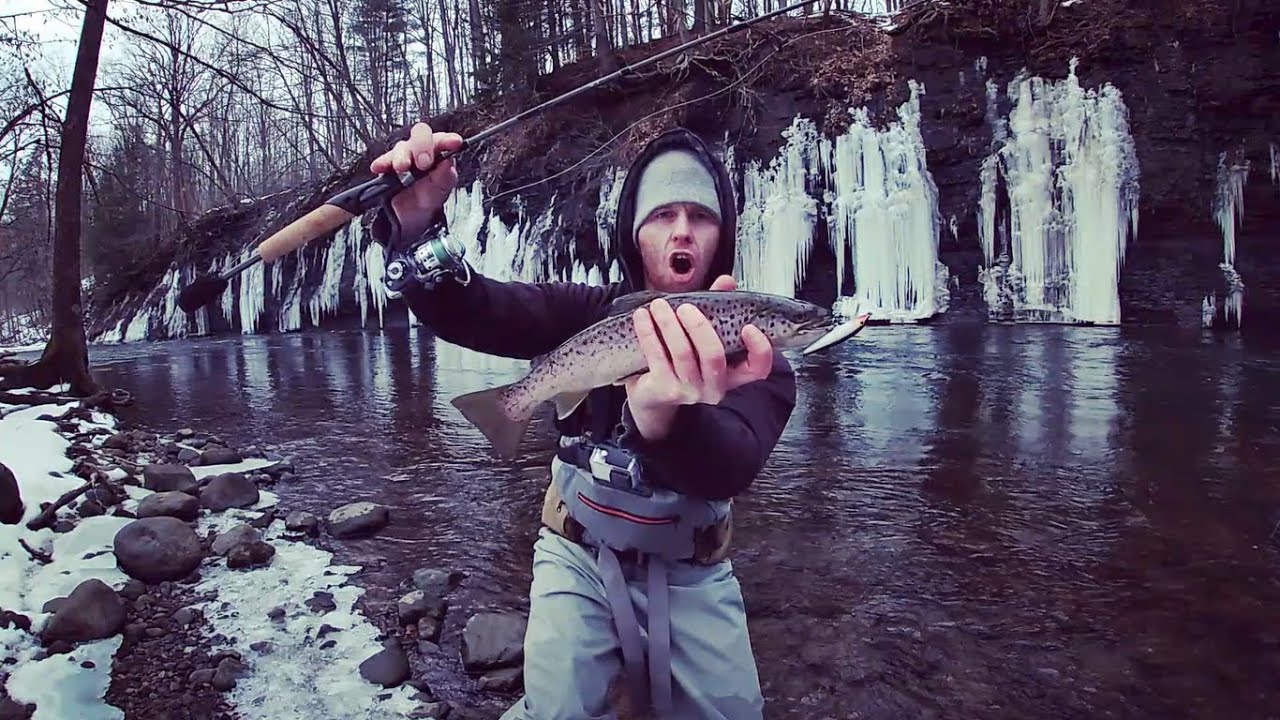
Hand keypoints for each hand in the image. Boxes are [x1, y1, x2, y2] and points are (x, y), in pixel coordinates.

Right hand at [369, 122, 462, 239]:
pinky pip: (384, 159)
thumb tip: (448, 162)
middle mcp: (421, 150)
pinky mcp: (388, 165)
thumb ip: (445, 176)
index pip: (443, 140)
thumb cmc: (429, 197)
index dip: (447, 139)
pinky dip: (382, 162)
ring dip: (401, 156)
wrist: (410, 215)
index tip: (454, 142)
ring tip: (402, 167)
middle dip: (422, 146)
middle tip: (424, 163)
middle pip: (420, 134)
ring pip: (401, 146)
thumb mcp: (441, 191)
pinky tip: (379, 167)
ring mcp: (404, 155)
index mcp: (439, 153)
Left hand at [624, 275, 774, 440]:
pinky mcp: (664, 390)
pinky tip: (642, 316)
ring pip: (683, 354)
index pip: (757, 369)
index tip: (749, 327)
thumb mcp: (700, 334)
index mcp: (731, 373)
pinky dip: (648, 332)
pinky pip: (657, 356)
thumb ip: (716, 307)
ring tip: (659, 305)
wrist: (651, 392)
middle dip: (699, 327)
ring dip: (669, 324)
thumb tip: (726, 281)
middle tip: (685, 307)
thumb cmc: (681, 357)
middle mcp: (714, 387)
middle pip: (714, 356)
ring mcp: (689, 391)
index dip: (759, 350)